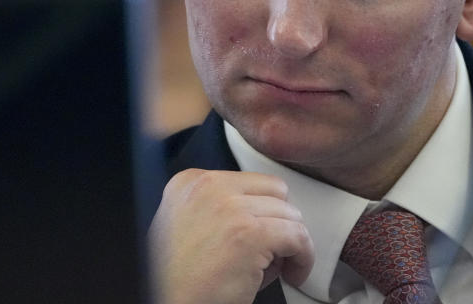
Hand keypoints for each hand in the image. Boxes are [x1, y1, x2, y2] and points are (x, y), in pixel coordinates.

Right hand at [149, 169, 314, 303]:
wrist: (168, 303)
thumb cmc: (179, 279)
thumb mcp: (189, 226)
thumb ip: (220, 209)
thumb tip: (265, 214)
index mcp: (190, 181)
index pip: (249, 181)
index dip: (262, 210)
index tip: (265, 231)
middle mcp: (208, 187)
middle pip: (274, 192)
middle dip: (279, 222)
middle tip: (275, 250)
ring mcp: (230, 208)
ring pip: (290, 214)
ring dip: (291, 242)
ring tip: (278, 265)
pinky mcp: (251, 234)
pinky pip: (298, 237)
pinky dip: (303, 257)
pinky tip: (293, 273)